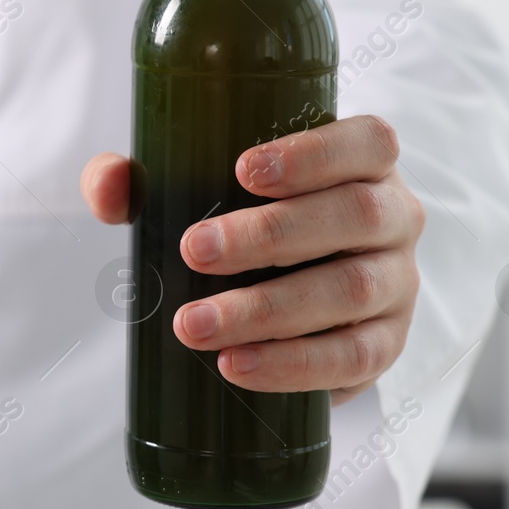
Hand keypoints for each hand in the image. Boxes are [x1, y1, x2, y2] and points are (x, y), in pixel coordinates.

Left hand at [79, 115, 422, 403]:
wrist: (288, 292)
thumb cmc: (243, 219)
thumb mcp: (197, 187)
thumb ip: (142, 179)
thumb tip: (109, 187)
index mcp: (365, 162)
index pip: (368, 142)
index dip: (314, 153)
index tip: (243, 170)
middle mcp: (394, 216)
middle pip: (353, 216)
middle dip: (269, 235)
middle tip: (194, 252)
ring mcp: (399, 282)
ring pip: (351, 290)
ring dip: (268, 310)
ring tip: (196, 326)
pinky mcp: (387, 344)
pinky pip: (355, 357)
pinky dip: (296, 366)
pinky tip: (239, 366)